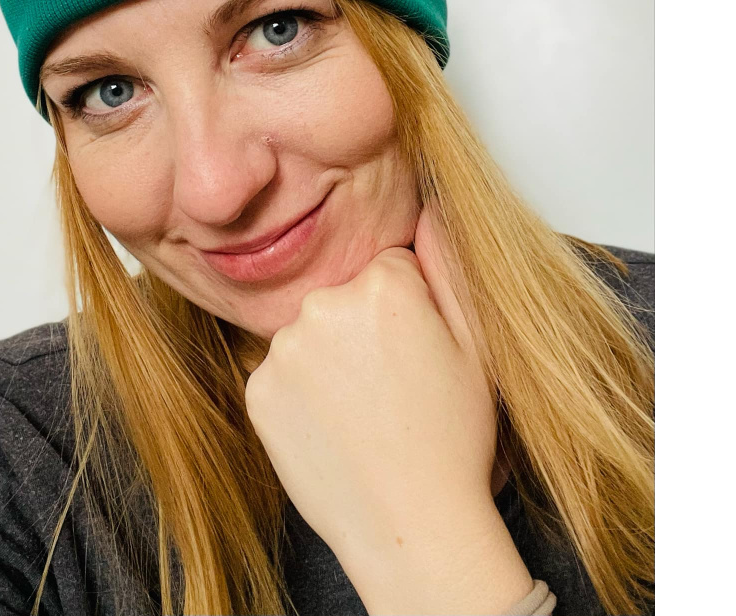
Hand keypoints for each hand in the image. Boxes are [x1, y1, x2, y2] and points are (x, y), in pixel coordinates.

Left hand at [244, 207, 529, 611]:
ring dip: (328, 360)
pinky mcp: (257, 390)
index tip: (416, 353)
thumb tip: (431, 207)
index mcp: (382, 287)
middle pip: (343, 298)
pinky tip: (331, 427)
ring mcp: (283, 350)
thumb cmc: (453, 439)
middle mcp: (323, 307)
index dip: (408, 312)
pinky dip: (300, 394)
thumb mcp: (478, 346)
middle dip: (363, 329)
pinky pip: (281, 373)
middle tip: (390, 387)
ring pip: (310, 335)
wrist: (411, 527)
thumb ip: (450, 263)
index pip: (388, 270)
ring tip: (362, 413)